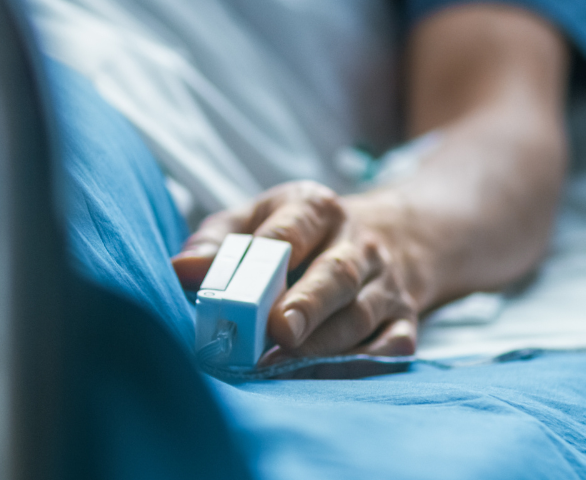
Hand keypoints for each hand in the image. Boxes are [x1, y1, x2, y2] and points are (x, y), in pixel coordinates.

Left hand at [172, 181, 429, 359]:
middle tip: (279, 332)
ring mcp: (385, 283)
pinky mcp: (404, 319)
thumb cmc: (297, 234)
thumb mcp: (255, 219)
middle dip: (307, 304)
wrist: (384, 237)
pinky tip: (322, 377)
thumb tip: (181, 270)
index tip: (249, 286)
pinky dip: (359, 365)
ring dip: (324, 344)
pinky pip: (390, 347)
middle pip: (336, 274)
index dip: (273, 252)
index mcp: (317, 209)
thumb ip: (216, 242)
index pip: (295, 227)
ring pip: (360, 315)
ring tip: (283, 366)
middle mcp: (358, 243)